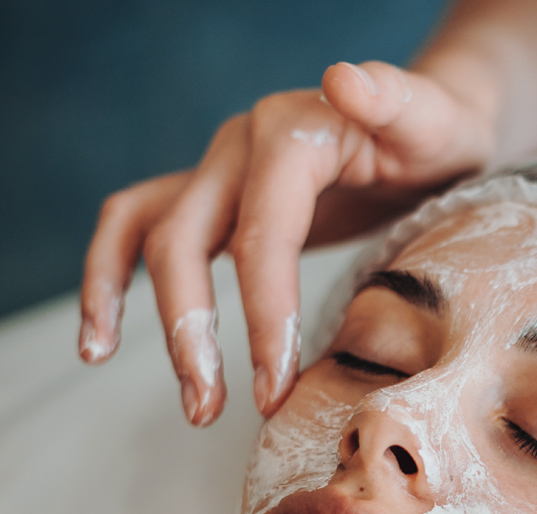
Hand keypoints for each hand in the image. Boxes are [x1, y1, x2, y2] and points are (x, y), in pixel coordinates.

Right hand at [79, 61, 492, 424]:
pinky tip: (99, 341)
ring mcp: (218, 169)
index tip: (274, 388)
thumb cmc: (435, 137)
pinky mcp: (213, 196)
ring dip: (143, 318)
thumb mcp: (432, 119)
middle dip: (192, 332)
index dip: (262, 317)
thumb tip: (342, 79)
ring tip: (175, 395)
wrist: (422, 131)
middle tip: (210, 410)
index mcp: (290, 134)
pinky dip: (108, 279)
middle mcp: (238, 146)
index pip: (261, 236)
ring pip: (149, 237)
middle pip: (185, 239)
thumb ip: (396, 100)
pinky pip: (139, 229)